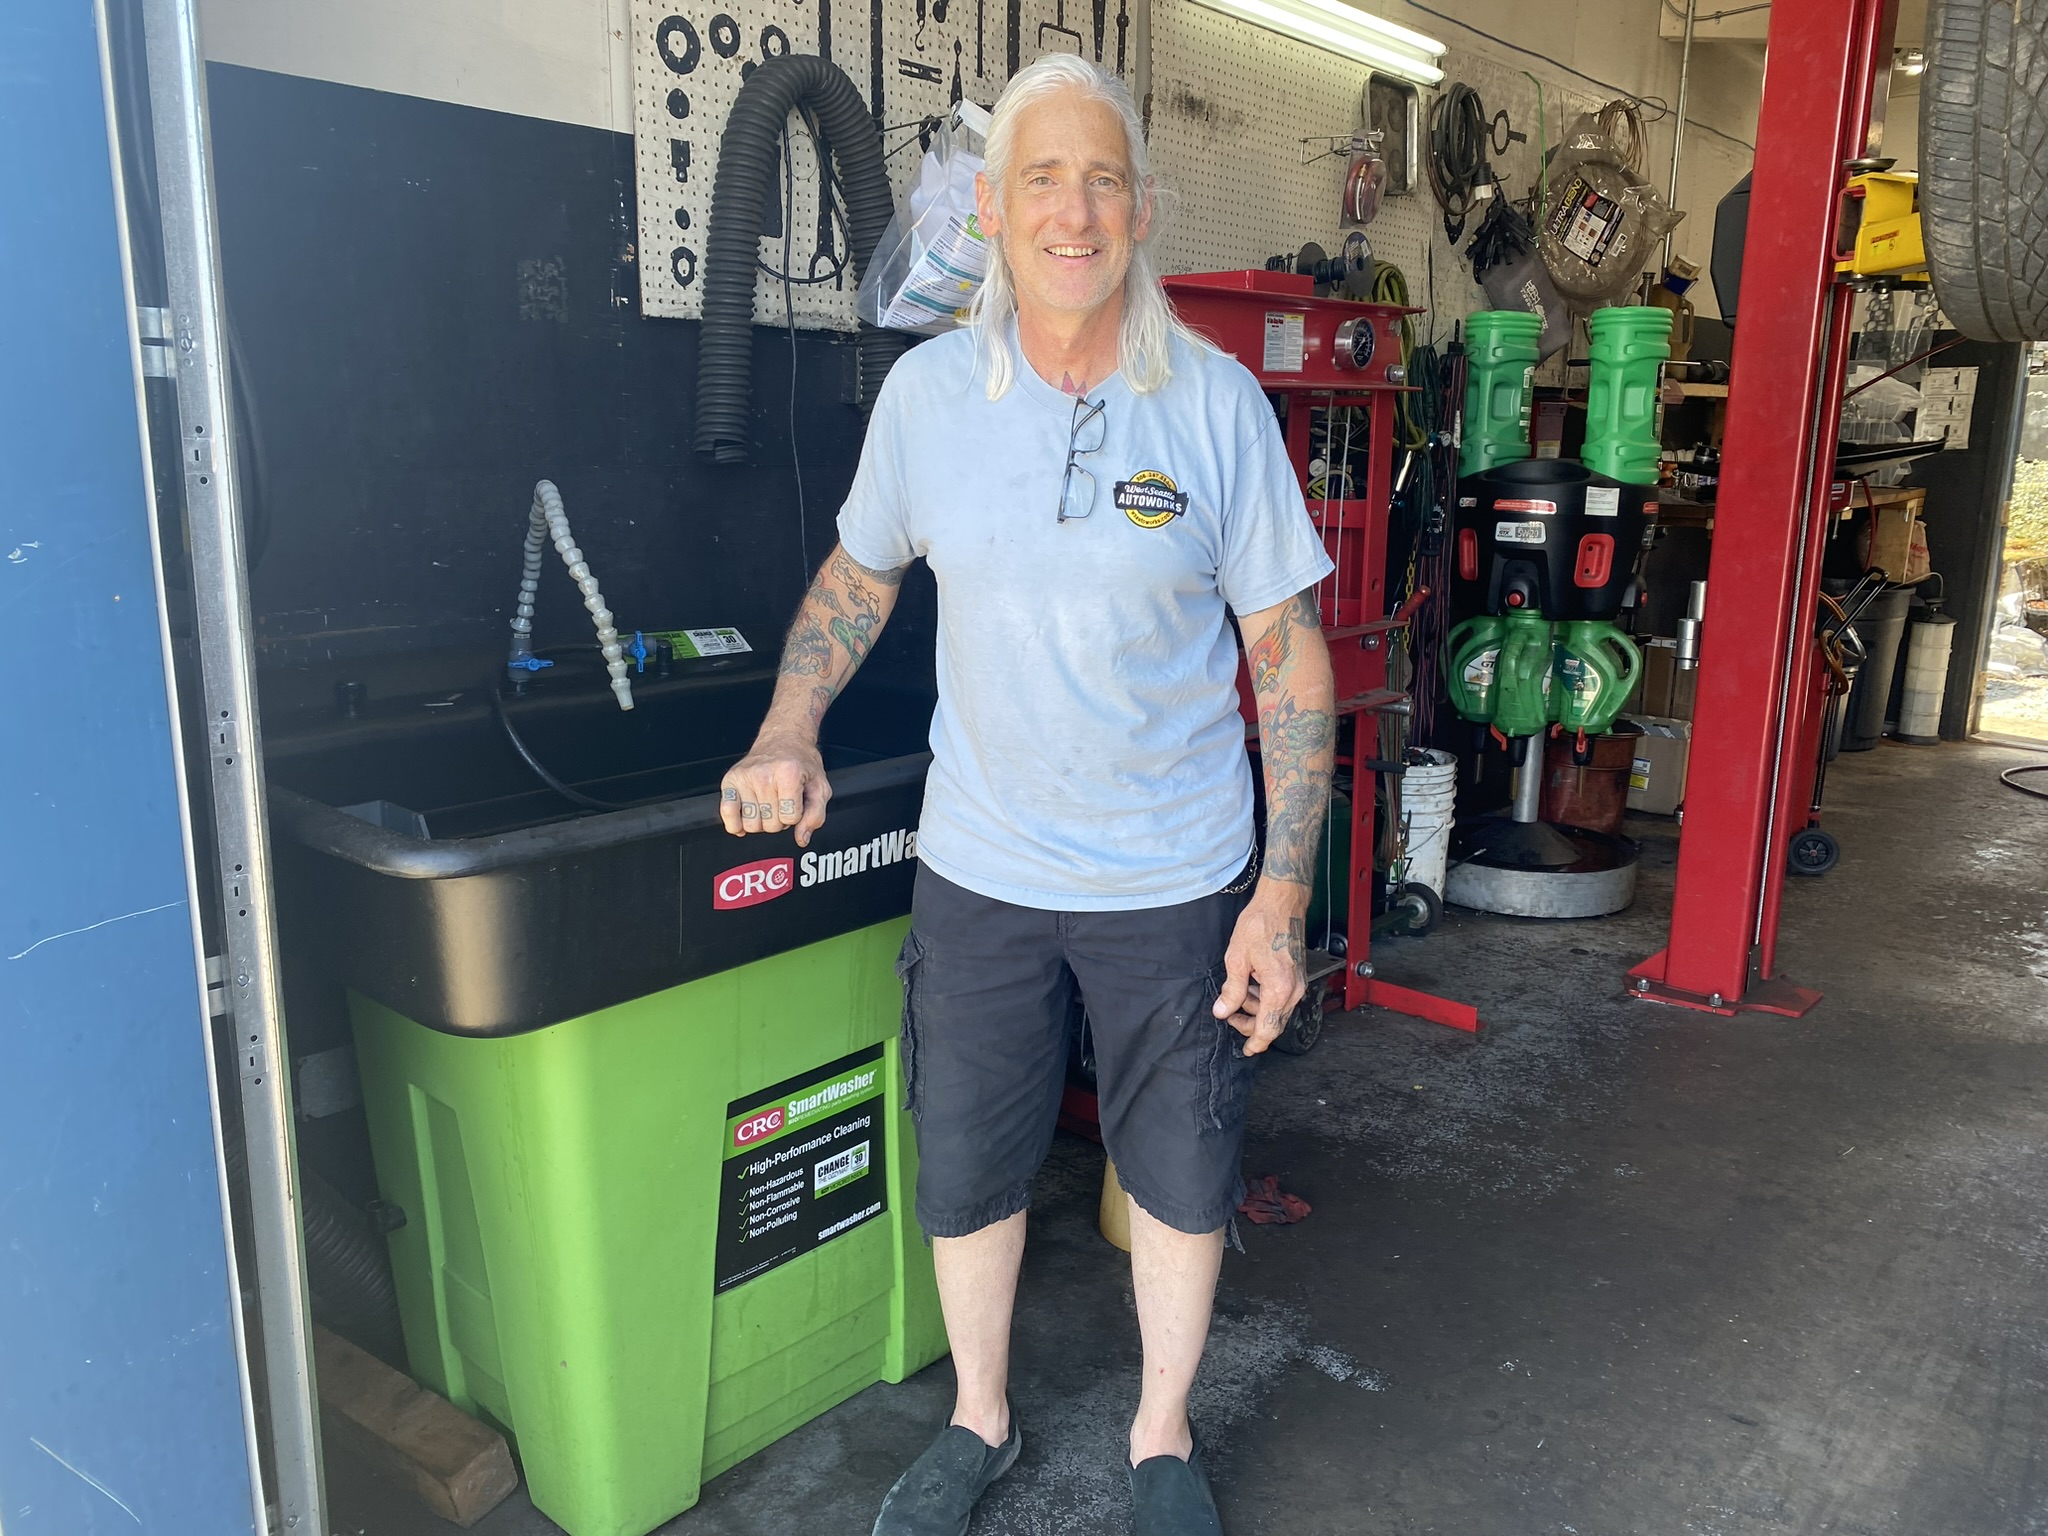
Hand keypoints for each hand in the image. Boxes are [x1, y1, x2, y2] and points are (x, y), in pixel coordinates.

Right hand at [719, 733, 830, 844]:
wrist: (783, 739)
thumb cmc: (801, 763)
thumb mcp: (819, 787)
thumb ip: (816, 815)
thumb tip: (802, 838)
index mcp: (789, 773)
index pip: (791, 818)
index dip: (796, 815)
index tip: (796, 802)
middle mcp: (764, 774)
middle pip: (771, 825)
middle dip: (779, 820)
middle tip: (782, 802)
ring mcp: (744, 777)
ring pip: (751, 825)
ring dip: (761, 821)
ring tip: (767, 804)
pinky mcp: (730, 780)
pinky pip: (727, 814)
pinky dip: (735, 823)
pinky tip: (745, 817)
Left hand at [1212, 882, 1308, 1056]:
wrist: (1282, 904)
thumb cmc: (1261, 925)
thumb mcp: (1237, 959)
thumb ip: (1232, 990)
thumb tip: (1223, 1011)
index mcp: (1278, 988)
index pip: (1268, 1028)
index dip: (1256, 1042)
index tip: (1247, 1051)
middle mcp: (1293, 989)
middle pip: (1274, 1022)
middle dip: (1251, 1024)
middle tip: (1230, 1015)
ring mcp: (1298, 983)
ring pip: (1276, 1010)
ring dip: (1256, 1008)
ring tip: (1237, 991)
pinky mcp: (1297, 975)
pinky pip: (1281, 997)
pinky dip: (1265, 997)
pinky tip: (1251, 984)